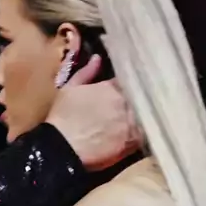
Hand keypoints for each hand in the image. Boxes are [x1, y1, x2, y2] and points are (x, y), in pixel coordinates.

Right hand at [46, 55, 140, 169]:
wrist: (63, 147)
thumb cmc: (62, 117)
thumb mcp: (69, 89)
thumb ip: (85, 73)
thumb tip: (97, 58)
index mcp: (110, 87)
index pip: (125, 83)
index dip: (123, 89)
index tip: (120, 94)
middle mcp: (124, 101)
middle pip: (136, 100)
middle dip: (132, 104)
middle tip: (123, 112)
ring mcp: (130, 120)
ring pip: (142, 117)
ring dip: (137, 120)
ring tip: (131, 125)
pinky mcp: (132, 140)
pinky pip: (143, 135)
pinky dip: (139, 136)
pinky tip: (131, 139)